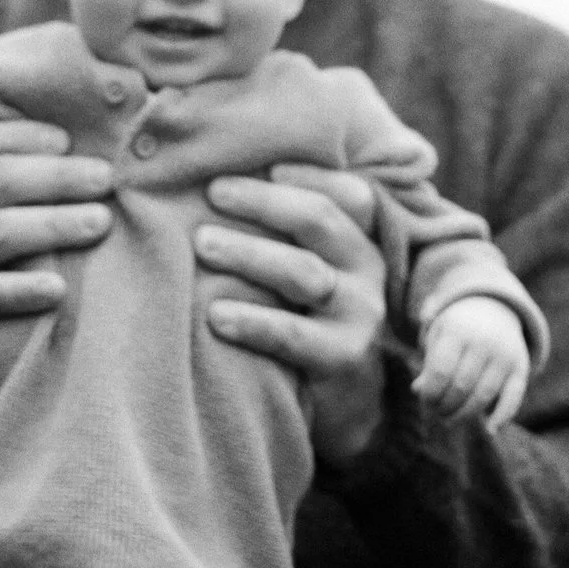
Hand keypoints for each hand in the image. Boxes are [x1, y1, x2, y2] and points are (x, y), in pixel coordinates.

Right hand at [0, 121, 114, 377]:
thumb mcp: (3, 216)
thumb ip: (32, 187)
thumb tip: (98, 162)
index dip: (20, 136)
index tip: (68, 140)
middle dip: (57, 177)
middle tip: (106, 180)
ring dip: (54, 224)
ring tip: (100, 223)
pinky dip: (24, 288)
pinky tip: (58, 288)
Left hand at [196, 165, 389, 468]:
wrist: (343, 402)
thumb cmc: (305, 317)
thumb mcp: (306, 267)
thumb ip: (283, 230)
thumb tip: (212, 180)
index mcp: (358, 239)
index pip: (346, 193)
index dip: (306, 173)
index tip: (258, 165)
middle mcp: (366, 270)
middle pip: (320, 220)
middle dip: (263, 202)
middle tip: (212, 193)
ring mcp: (359, 314)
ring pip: (304, 272)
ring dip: (249, 253)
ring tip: (201, 244)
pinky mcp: (342, 358)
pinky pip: (294, 335)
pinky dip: (254, 322)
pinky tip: (215, 315)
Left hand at [414, 296, 528, 431]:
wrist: (493, 308)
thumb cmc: (457, 329)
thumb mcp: (438, 337)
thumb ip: (429, 364)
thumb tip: (418, 390)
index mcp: (458, 330)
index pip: (441, 371)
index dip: (431, 393)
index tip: (426, 399)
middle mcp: (484, 341)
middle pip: (462, 386)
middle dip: (445, 405)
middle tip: (437, 411)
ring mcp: (505, 355)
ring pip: (484, 396)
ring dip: (465, 414)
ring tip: (450, 419)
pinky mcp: (521, 367)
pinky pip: (513, 397)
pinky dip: (503, 416)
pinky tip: (490, 430)